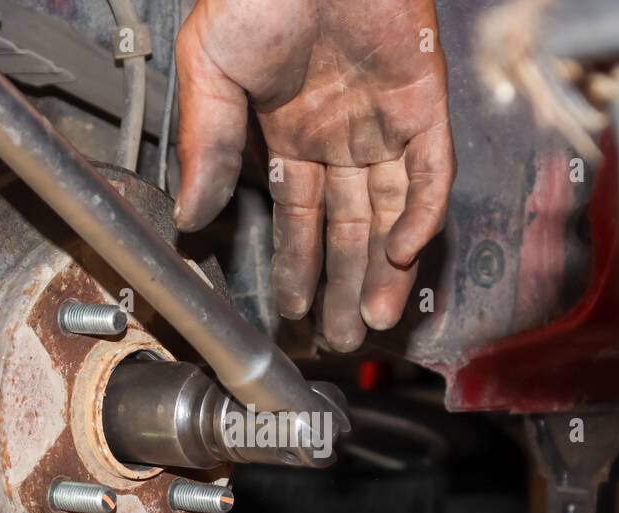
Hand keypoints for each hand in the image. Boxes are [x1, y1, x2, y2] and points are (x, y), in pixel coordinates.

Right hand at [175, 0, 454, 350]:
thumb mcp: (210, 69)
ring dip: (383, 268)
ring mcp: (384, 121)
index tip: (292, 310)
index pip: (297, 216)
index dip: (295, 264)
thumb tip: (189, 217)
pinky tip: (402, 255)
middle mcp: (340, 135)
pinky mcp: (424, 103)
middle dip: (343, 283)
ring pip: (390, 212)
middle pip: (347, 226)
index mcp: (288, 130)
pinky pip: (430, 172)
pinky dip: (420, 215)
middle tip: (341, 337)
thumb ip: (205, 145)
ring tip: (372, 319)